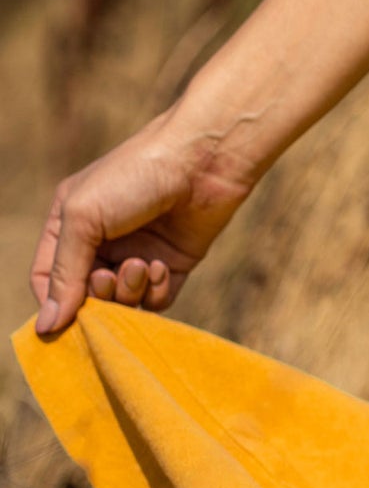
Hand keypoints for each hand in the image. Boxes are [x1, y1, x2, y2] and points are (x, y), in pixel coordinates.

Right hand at [29, 109, 256, 335]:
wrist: (202, 161)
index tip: (62, 321)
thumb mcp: (82, 218)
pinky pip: (156, 301)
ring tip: (142, 264)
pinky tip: (162, 266)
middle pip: (87, 296)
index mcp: (68, 225)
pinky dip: (156, 292)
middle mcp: (102, 243)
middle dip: (97, 296)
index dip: (54, 303)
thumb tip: (47, 326)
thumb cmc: (134, 177)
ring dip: (129, 292)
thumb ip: (64, 273)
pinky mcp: (173, 263)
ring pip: (123, 302)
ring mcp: (139, 254)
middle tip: (109, 276)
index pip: (48, 279)